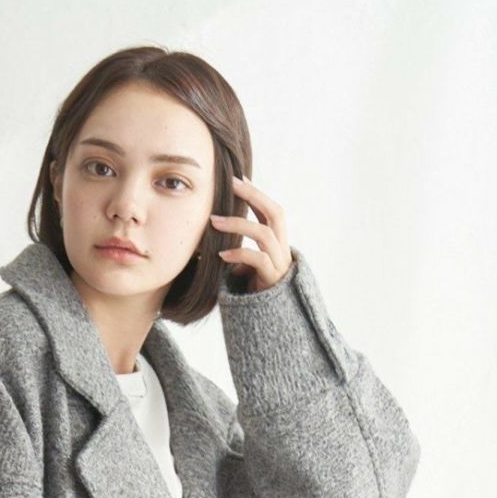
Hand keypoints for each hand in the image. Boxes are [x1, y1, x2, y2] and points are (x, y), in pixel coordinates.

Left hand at [209, 173, 293, 291]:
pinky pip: (258, 259)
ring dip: (238, 224)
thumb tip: (216, 235)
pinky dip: (238, 254)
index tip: (237, 177)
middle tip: (232, 184)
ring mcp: (279, 264)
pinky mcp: (272, 279)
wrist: (269, 320)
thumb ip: (238, 247)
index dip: (256, 193)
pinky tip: (221, 255)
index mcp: (277, 242)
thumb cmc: (254, 290)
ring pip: (264, 234)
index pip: (270, 210)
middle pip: (275, 213)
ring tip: (214, 222)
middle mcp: (282, 249)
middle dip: (254, 195)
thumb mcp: (245, 264)